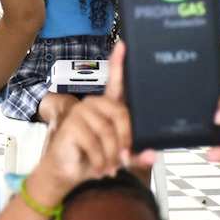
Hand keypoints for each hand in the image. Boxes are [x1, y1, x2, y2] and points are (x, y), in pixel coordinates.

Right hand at [30, 43, 150, 200]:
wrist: (67, 173)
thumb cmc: (93, 159)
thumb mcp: (120, 157)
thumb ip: (136, 154)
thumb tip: (152, 154)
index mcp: (106, 108)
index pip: (114, 81)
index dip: (119, 63)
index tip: (123, 46)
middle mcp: (93, 105)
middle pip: (120, 113)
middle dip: (124, 140)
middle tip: (122, 159)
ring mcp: (81, 112)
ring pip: (108, 131)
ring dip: (111, 155)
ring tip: (108, 167)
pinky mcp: (72, 125)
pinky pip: (95, 141)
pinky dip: (100, 160)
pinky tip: (98, 166)